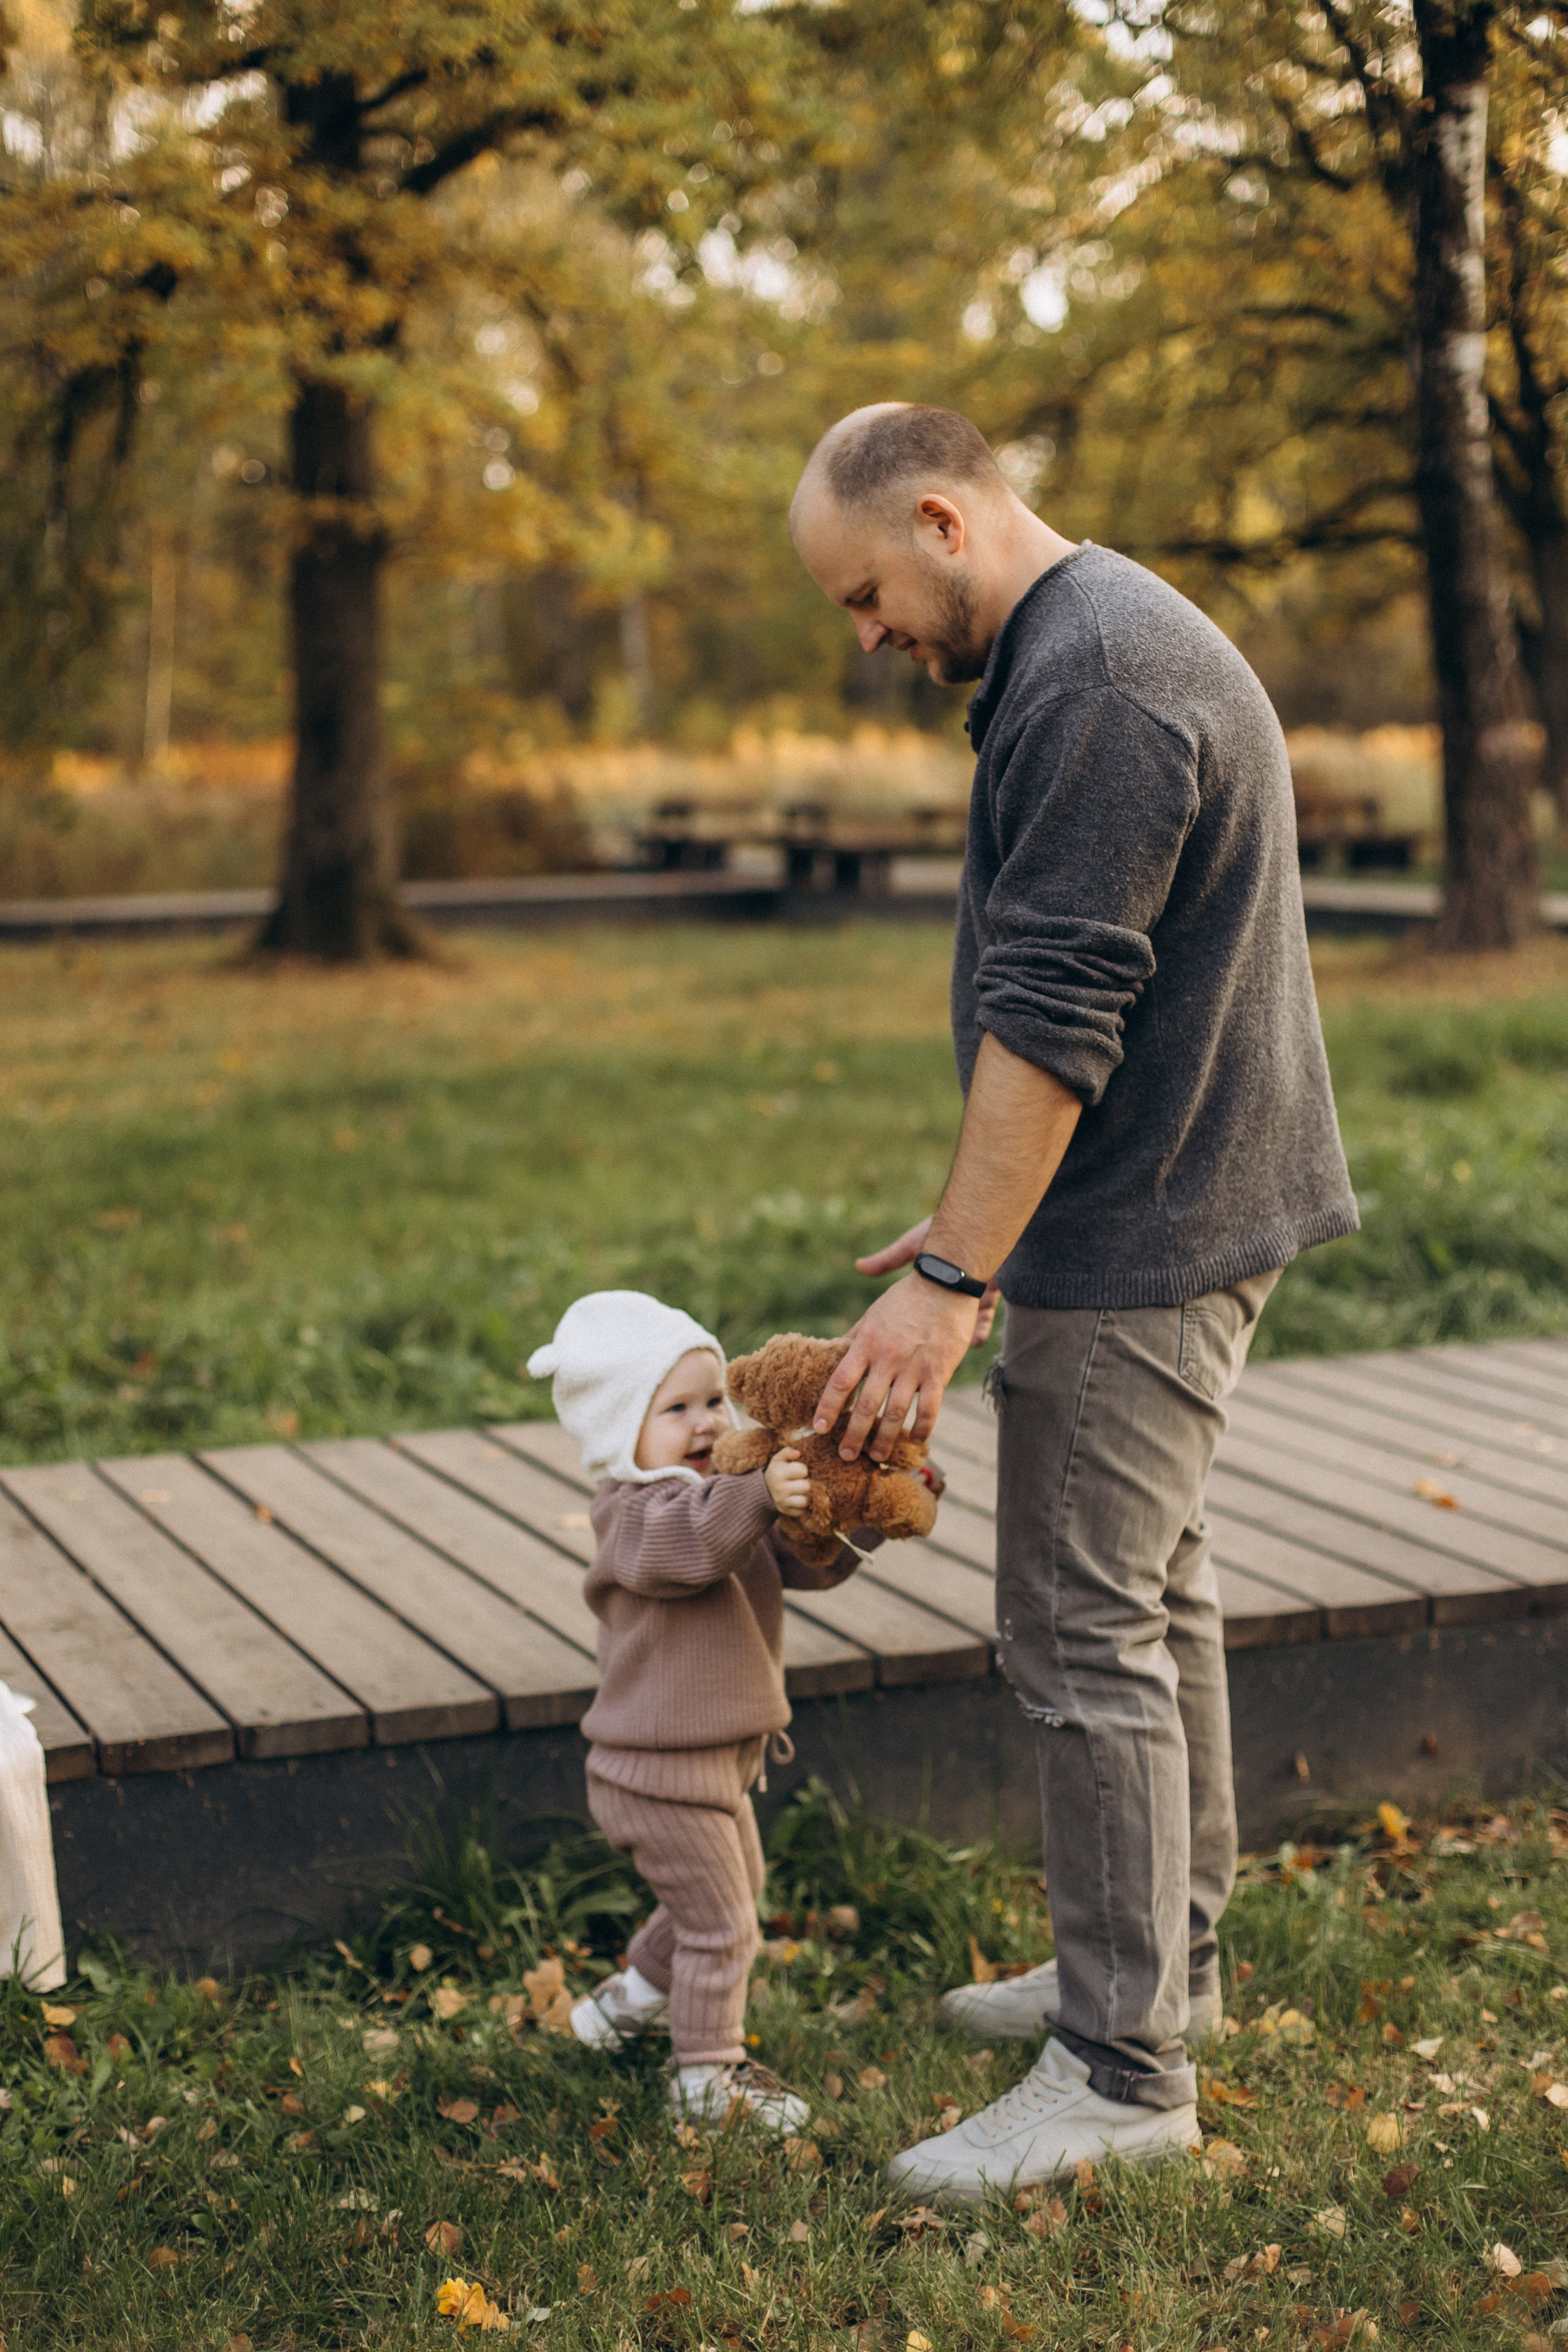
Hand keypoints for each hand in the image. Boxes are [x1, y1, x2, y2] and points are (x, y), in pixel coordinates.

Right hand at [765, 1445, 812, 1517]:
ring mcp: (782, 1502)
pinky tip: (798, 1498)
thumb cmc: (776, 1471)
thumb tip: (798, 1453)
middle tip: (802, 1481)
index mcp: (779, 1473)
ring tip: (802, 1490)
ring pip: (804, 1501)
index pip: (802, 1470)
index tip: (799, 1470)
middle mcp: (780, 1489)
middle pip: (806, 1486)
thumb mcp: (778, 1459)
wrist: (763, 1489)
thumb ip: (787, 1452)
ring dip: (806, 1495)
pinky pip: (801, 1511)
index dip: (803, 1469)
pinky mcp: (785, 1511)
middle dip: (806, 1482)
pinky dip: (802, 1506)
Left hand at [812, 1273, 976, 1461]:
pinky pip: (929, 1408)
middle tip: (845, 1455)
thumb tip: (836, 1352)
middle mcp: (887, 1358)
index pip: (841, 1381)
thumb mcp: (873, 1313)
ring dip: (884, 1439)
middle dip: (853, 1435)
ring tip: (877, 1456)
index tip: (819, 1427)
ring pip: (895, 1413)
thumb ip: (856, 1337)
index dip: (828, 1407)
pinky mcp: (939, 1372)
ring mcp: (914, 1367)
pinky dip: (922, 1429)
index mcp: (867, 1342)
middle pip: (864, 1405)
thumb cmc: (906, 1297)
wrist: (946, 1283)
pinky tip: (917, 1441)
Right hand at [857, 1217, 999, 1349]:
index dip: (904, 1332)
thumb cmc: (944, 1235)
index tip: (895, 1349)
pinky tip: (975, 1341)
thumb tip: (859, 1266)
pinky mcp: (987, 1298)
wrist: (979, 1225)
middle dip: (931, 1345)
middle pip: (937, 1328)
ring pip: (961, 1330)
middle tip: (922, 1363)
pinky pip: (983, 1321)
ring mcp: (968, 1299)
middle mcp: (947, 1297)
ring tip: (951, 1357)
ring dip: (957, 1344)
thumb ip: (888, 1259)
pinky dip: (979, 1332)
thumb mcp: (911, 1245)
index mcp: (928, 1289)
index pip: (913, 1316)